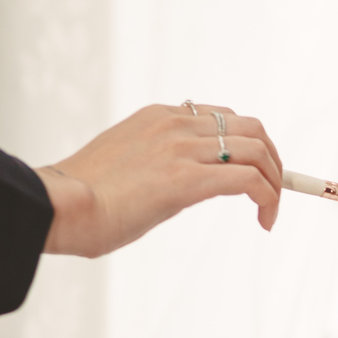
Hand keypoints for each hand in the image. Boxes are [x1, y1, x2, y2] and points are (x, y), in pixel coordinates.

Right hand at [37, 102, 282, 256]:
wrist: (62, 206)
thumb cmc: (84, 197)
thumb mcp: (128, 165)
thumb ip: (156, 163)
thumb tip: (177, 186)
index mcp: (159, 116)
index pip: (222, 118)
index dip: (248, 145)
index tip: (256, 171)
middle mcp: (176, 124)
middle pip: (251, 128)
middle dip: (272, 159)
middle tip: (273, 191)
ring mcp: (183, 148)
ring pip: (256, 150)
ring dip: (275, 182)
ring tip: (270, 211)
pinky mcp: (188, 179)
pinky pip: (249, 180)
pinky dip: (268, 198)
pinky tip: (264, 221)